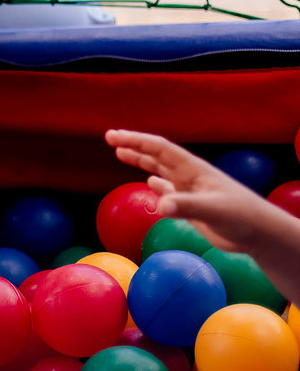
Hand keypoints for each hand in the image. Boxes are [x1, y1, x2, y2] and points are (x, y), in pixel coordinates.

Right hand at [106, 129, 270, 253]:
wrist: (259, 233)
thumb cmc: (239, 216)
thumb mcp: (212, 210)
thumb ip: (185, 206)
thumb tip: (159, 205)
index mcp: (191, 169)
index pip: (158, 148)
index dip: (135, 141)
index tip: (113, 137)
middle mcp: (188, 175)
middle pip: (156, 155)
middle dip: (133, 145)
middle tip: (110, 138)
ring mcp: (189, 190)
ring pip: (160, 170)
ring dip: (141, 161)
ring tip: (121, 154)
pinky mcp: (192, 205)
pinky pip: (169, 190)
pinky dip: (156, 185)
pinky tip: (150, 182)